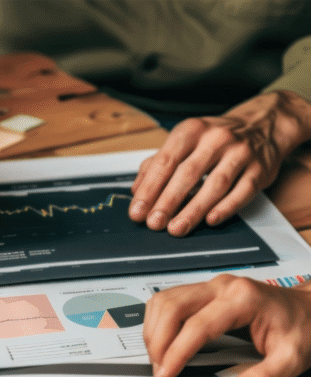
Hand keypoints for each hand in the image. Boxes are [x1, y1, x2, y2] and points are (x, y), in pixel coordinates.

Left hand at [130, 90, 310, 235]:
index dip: (149, 189)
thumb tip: (136, 191)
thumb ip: (157, 163)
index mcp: (191, 130)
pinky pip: (242, 191)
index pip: (165, 161)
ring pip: (215, 184)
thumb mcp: (184, 141)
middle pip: (188, 174)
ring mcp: (241, 153)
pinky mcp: (260, 169)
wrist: (264, 125)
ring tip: (177, 228)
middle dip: (168, 201)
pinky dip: (226, 207)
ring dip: (193, 210)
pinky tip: (210, 220)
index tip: (137, 211)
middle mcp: (216, 139)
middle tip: (154, 223)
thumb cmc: (214, 138)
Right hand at [145, 274, 310, 376]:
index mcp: (243, 299)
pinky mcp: (205, 290)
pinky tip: (163, 338)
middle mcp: (223, 287)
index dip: (176, 353)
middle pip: (172, 307)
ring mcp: (212, 286)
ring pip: (165, 300)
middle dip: (158, 340)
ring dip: (154, 329)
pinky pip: (169, 299)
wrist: (310, 307)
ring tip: (159, 356)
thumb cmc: (302, 326)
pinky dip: (158, 320)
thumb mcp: (291, 359)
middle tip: (159, 367)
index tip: (166, 373)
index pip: (196, 326)